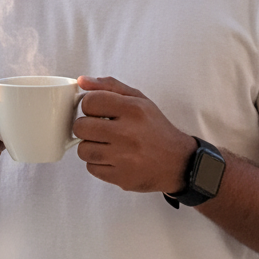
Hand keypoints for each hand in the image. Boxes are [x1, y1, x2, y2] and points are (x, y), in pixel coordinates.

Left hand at [74, 76, 195, 193]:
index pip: (90, 102)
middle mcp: (128, 133)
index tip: (96, 111)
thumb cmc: (155, 128)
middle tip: (98, 128)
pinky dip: (98, 163)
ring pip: (83, 150)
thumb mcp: (139, 99)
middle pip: (81, 127)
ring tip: (105, 144)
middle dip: (86, 127)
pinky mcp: (121, 177)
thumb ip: (109, 86)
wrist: (177, 161)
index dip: (88, 106)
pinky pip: (92, 168)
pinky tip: (112, 158)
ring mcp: (124, 157)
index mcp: (133, 109)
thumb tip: (82, 81)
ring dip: (91, 146)